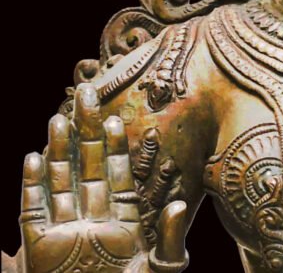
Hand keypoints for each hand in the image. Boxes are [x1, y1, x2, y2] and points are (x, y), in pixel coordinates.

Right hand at [17, 83, 188, 272]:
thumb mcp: (159, 271)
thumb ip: (169, 240)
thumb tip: (182, 207)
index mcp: (122, 220)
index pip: (118, 173)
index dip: (116, 146)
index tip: (116, 118)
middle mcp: (92, 219)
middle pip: (88, 166)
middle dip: (86, 131)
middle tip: (86, 94)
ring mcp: (65, 231)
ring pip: (60, 180)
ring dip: (58, 149)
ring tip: (58, 117)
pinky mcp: (40, 248)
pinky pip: (33, 210)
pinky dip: (32, 185)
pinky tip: (33, 158)